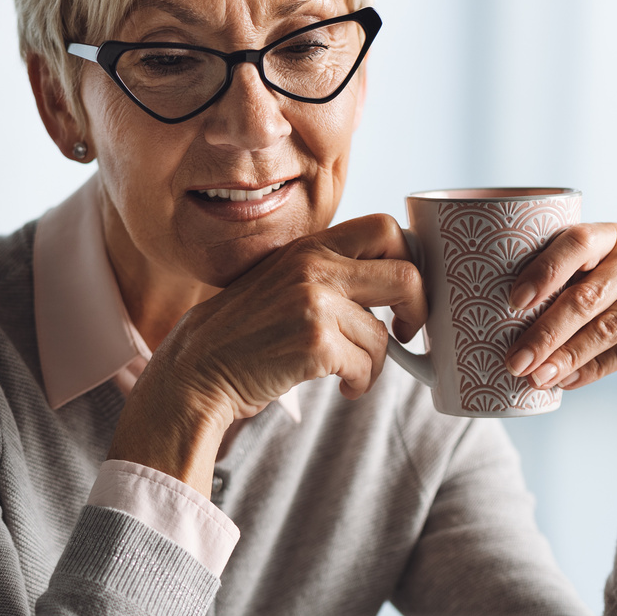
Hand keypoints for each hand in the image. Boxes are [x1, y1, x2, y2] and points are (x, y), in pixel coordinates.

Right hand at [107, 215, 426, 492]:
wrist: (197, 368)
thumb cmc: (244, 333)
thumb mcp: (282, 282)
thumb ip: (326, 273)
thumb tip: (393, 282)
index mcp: (309, 247)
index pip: (385, 228)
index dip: (409, 260)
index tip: (404, 291)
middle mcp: (314, 267)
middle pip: (406, 276)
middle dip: (419, 309)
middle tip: (408, 331)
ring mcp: (314, 305)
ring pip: (383, 336)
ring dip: (375, 364)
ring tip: (349, 373)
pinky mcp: (315, 345)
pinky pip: (366, 367)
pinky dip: (359, 384)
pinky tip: (340, 387)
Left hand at [504, 223, 616, 490]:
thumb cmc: (606, 306)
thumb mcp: (582, 285)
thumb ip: (545, 288)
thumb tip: (461, 315)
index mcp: (609, 234)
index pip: (576, 242)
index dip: (544, 271)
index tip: (511, 302)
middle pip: (589, 294)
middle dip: (546, 332)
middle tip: (513, 361)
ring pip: (609, 326)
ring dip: (566, 356)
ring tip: (534, 376)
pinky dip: (593, 369)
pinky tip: (565, 382)